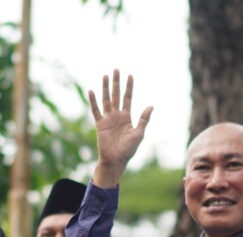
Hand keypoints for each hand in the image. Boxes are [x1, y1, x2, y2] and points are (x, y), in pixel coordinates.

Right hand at [90, 69, 153, 188]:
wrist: (116, 160)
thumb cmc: (128, 150)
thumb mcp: (139, 133)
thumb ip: (144, 119)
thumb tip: (151, 106)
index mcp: (127, 117)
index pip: (128, 98)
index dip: (129, 87)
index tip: (130, 75)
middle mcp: (117, 115)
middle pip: (117, 95)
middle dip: (117, 82)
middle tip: (116, 69)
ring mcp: (108, 119)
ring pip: (106, 99)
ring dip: (106, 87)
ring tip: (105, 76)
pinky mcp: (100, 124)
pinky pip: (95, 110)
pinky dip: (93, 101)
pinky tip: (91, 91)